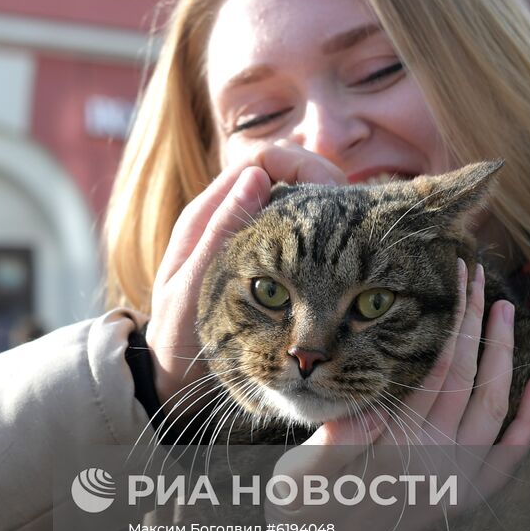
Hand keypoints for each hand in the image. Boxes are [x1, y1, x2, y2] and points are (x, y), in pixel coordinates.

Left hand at [146, 145, 345, 405]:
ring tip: (357, 233)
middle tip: (357, 215)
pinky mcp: (266, 260)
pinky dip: (324, 235)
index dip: (302, 164)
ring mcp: (248, 236)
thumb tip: (257, 176)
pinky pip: (299, 231)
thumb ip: (220, 234)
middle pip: (288, 173)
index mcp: (206, 214)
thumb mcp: (191, 289)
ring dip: (329, 208)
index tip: (334, 192)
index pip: (263, 159)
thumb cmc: (175, 335)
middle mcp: (228, 216)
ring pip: (297, 199)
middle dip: (325, 184)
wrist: (172, 372)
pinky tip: (344, 256)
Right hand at [197, 260, 529, 530]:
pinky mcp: (463, 498)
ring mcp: (457, 484)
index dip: (456, 321)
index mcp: (403, 451)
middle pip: (475, 380)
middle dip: (483, 326)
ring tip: (506, 313)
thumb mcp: (303, 471)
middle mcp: (441, 466)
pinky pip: (511, 456)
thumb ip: (336, 442)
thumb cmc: (302, 510)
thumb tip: (368, 413)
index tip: (460, 280)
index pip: (442, 370)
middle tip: (482, 278)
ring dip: (505, 359)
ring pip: (496, 409)